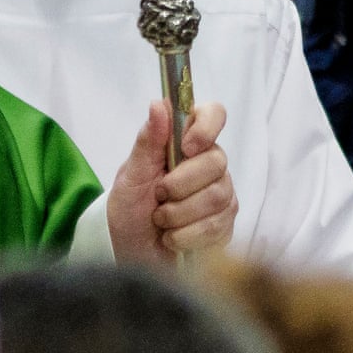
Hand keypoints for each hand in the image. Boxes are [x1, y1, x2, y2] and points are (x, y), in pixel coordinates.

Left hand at [107, 100, 237, 265]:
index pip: (214, 114)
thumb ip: (148, 141)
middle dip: (180, 185)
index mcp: (186, 141)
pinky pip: (216, 226)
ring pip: (218, 197)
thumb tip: (158, 104)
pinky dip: (186, 235)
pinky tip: (172, 237)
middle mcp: (209, 164)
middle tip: (158, 195)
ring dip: (179, 213)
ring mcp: (221, 194)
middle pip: (217, 162)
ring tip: (160, 219)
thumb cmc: (129, 206)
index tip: (186, 146)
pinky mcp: (224, 224)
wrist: (128, 248)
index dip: (206, 127)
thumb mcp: (131, 174)